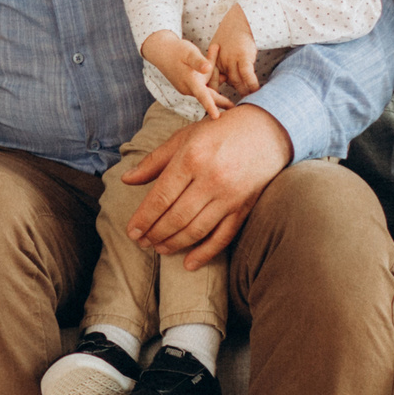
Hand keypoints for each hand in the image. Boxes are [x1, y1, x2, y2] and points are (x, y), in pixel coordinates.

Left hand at [121, 104, 294, 270]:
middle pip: (176, 217)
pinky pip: (223, 237)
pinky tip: (189, 263)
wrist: (266, 131)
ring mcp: (229, 196)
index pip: (161, 197)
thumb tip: (127, 179)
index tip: (131, 232)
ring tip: (159, 248)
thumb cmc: (219, 131)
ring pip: (197, 230)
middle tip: (141, 242)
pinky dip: (205, 253)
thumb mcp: (184, 138)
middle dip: (155, 234)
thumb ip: (154, 161)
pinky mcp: (244, 207)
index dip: (144, 218)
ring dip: (174, 244)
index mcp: (191, 158)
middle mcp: (210, 179)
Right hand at [142, 31, 225, 118]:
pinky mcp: (191, 83)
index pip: (202, 96)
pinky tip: (214, 54)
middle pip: (209, 96)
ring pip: (208, 85)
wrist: (161, 50)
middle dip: (222, 102)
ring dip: (215, 75)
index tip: (216, 117)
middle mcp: (190, 87)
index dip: (210, 106)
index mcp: (190, 81)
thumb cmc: (176, 50)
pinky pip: (205, 81)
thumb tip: (207, 68)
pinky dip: (211, 72)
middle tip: (235, 109)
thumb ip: (198, 61)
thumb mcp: (189, 52)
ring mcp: (190, 86)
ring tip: (217, 53)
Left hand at [206, 4, 260, 98]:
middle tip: (232, 111)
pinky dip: (251, 84)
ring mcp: (231, 60)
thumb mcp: (221, 51)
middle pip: (223, 85)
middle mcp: (220, 62)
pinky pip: (247, 75)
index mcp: (212, 62)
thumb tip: (227, 81)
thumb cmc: (231, 36)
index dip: (213, 95)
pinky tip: (256, 92)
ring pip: (236, 82)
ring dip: (243, 93)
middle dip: (226, 100)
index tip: (216, 107)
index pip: (210, 82)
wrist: (240, 20)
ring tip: (249, 103)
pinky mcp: (243, 57)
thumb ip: (222, 66)